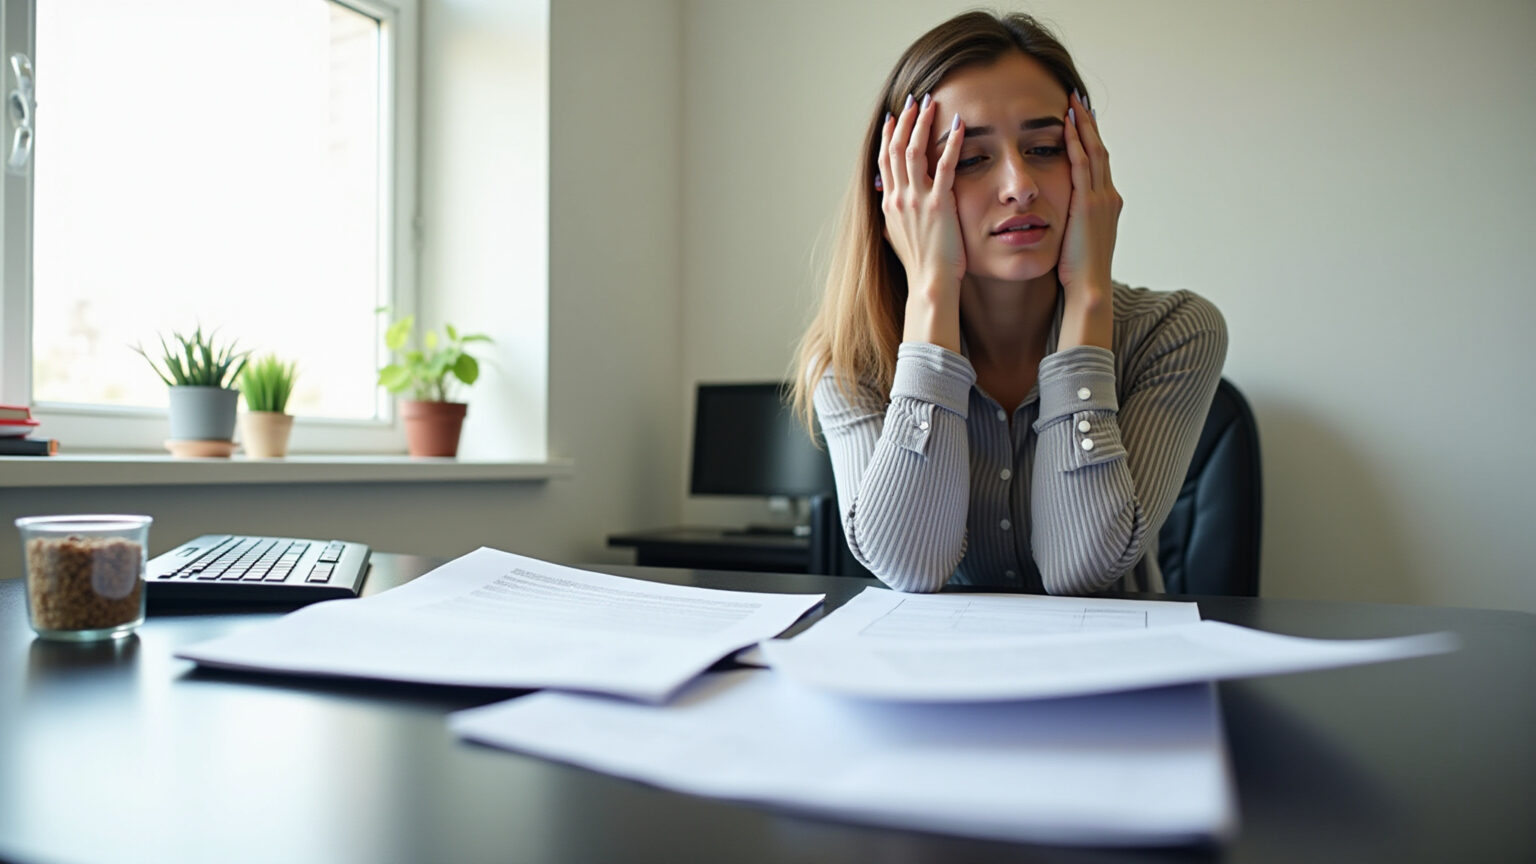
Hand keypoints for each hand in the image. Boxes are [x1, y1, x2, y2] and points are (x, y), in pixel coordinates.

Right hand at [877, 93, 966, 298]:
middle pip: (895, 148)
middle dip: (904, 120)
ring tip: (931, 104)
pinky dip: (951, 143)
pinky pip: (945, 166)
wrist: (930, 283)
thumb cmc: (921, 266)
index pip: (884, 160)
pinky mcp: (938, 204)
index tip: (894, 117)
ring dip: (922, 124)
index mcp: (889, 204)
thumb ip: (893, 220)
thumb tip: (888, 212)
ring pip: (914, 151)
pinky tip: (960, 126)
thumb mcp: (898, 239)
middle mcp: (898, 198)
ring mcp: (916, 200)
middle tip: (913, 100)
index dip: (888, 136)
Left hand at [1056, 90, 1122, 306]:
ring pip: (1092, 152)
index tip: (1082, 119)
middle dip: (1089, 124)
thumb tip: (1062, 215)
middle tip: (1079, 99)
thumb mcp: (1078, 239)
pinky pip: (1080, 165)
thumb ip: (1073, 221)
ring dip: (1082, 126)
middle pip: (1099, 150)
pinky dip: (1074, 143)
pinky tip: (1066, 126)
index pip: (1098, 163)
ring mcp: (1100, 199)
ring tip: (1073, 103)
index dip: (1090, 139)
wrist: (1089, 288)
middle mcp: (1108, 196)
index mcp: (1107, 204)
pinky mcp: (1087, 204)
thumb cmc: (1079, 272)